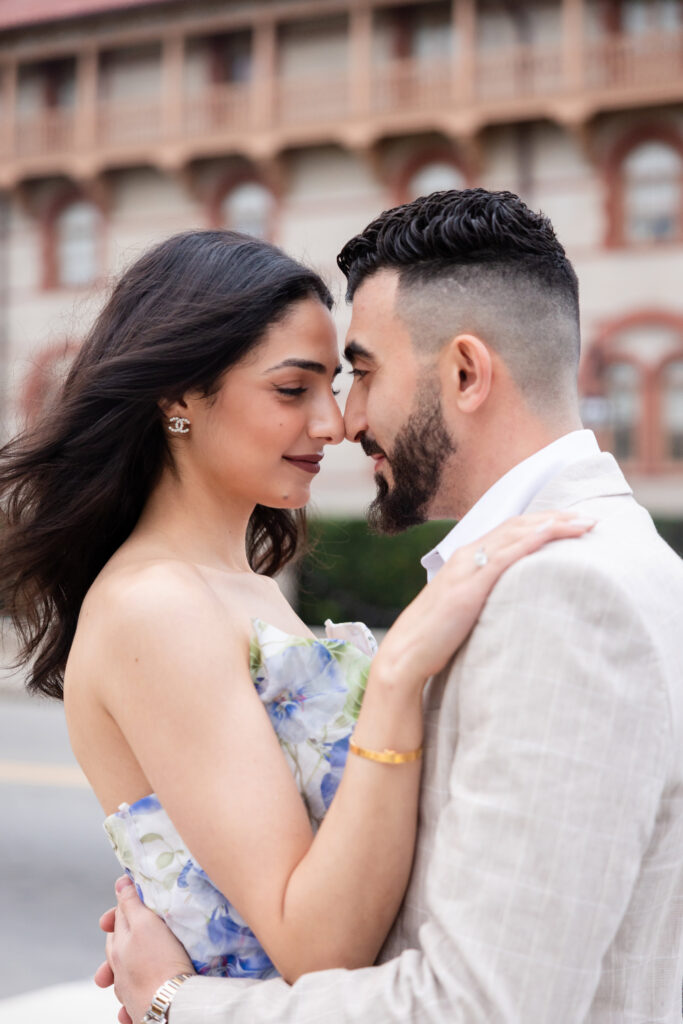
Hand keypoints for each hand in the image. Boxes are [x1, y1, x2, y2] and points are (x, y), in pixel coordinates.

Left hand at [95, 875, 193, 1023]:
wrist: (171, 1006)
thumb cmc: (160, 962)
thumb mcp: (146, 923)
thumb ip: (131, 903)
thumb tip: (120, 882)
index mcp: (116, 948)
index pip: (117, 919)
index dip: (124, 905)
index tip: (133, 897)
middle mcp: (118, 971)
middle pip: (118, 946)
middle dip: (124, 933)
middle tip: (141, 924)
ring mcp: (128, 991)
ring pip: (125, 972)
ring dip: (129, 965)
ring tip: (145, 957)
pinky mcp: (141, 1008)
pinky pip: (135, 997)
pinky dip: (138, 990)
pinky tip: (146, 986)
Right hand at [375, 511, 595, 684]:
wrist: (406, 655)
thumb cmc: (435, 639)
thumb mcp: (465, 610)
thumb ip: (486, 599)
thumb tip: (511, 604)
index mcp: (466, 559)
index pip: (510, 531)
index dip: (542, 522)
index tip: (573, 522)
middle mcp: (467, 555)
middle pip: (518, 525)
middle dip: (556, 517)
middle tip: (589, 517)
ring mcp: (468, 567)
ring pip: (517, 534)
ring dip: (553, 524)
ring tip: (585, 522)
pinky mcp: (471, 585)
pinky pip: (507, 554)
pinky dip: (532, 539)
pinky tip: (554, 532)